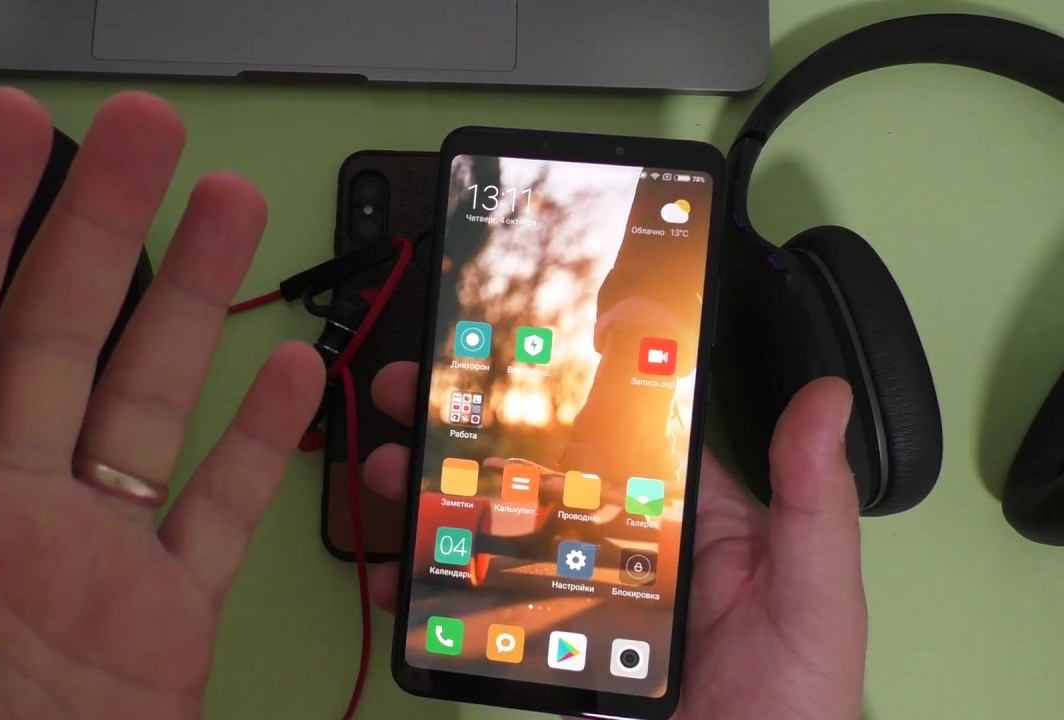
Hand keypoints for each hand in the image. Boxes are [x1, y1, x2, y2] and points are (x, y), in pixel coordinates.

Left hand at [0, 89, 323, 717]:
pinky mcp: (162, 629)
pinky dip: (255, 445)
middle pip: (54, 339)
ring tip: (228, 208)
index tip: (8, 128)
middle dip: (102, 225)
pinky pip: (213, 516)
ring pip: (148, 405)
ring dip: (191, 304)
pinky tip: (287, 375)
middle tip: (144, 136)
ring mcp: (84, 568)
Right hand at [363, 363, 866, 719]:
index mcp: (693, 525)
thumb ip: (813, 503)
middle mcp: (632, 554)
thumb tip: (823, 398)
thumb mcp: (816, 598)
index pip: (624, 441)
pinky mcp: (551, 656)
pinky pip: (485, 615)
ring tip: (392, 469)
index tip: (516, 350)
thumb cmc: (798, 708)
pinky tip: (399, 574)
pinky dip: (435, 592)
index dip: (568, 392)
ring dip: (442, 501)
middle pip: (543, 480)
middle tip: (418, 392)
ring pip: (503, 538)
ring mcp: (585, 604)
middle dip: (475, 435)